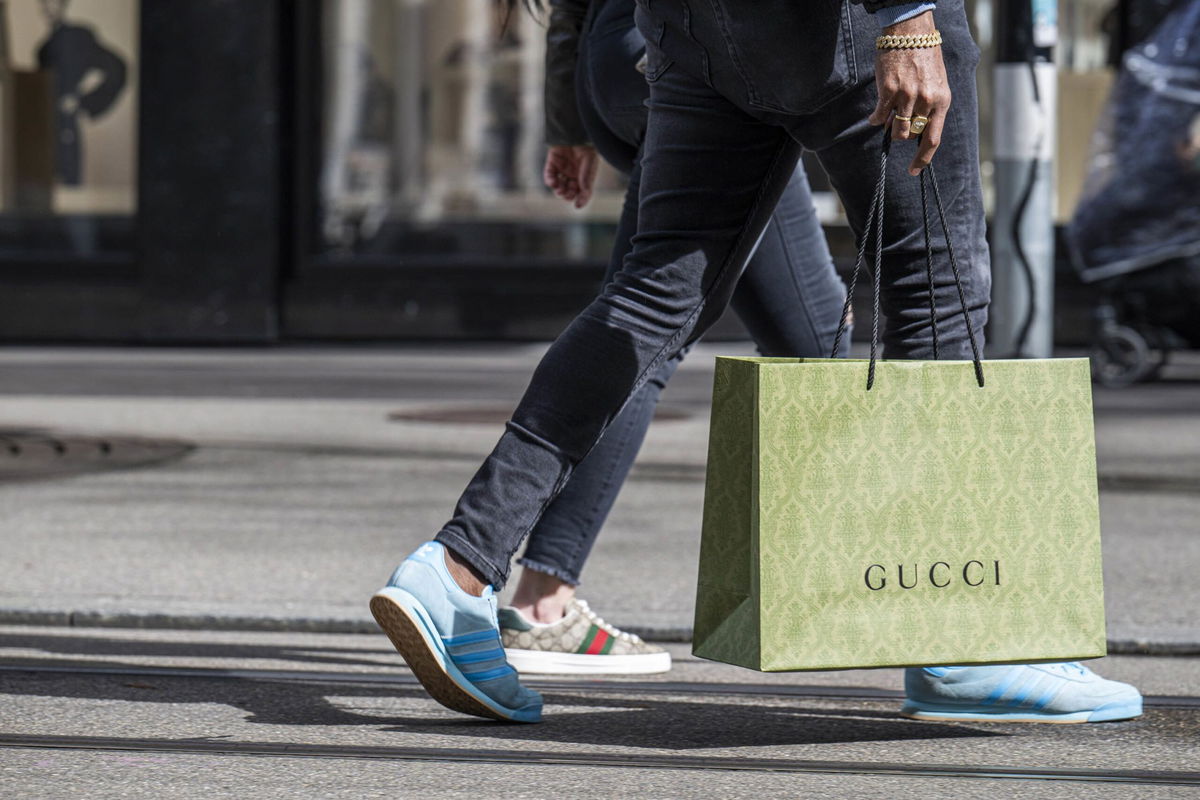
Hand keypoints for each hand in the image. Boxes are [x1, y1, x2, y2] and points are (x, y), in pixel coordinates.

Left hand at [543, 145, 598, 208]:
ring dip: (558, 190)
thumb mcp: (589, 174)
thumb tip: (578, 206)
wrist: (579, 136)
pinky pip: (549, 175)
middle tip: (567, 194)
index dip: (578, 199)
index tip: (577, 204)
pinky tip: (554, 183)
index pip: (579, 193)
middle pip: (567, 190)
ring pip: (558, 185)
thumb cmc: (588, 154)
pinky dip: (550, 181)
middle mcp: (572, 174)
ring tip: (560, 190)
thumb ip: (585, 189)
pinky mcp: (552, 163)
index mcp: (582, 177)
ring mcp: (562, 169)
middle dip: (567, 195)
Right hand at [867, 11, 950, 175]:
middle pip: (910, 135)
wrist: (911, 32)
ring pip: (895, 129)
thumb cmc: (925, 57)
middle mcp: (926, 100)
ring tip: (889, 115)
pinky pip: (879, 117)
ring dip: (891, 126)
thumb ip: (928, 107)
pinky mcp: (889, 91)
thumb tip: (911, 130)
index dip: (922, 159)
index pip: (933, 139)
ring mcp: (907, 96)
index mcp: (942, 100)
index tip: (914, 170)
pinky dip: (877, 117)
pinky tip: (877, 112)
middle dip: (904, 132)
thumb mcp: (936, 83)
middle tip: (899, 120)